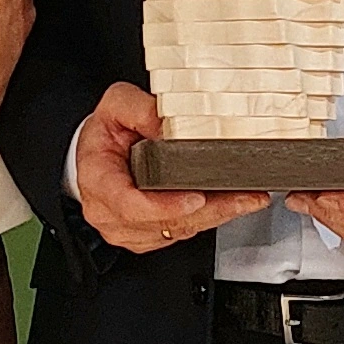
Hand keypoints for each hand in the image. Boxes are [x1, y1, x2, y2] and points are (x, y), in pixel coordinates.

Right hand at [74, 81, 268, 254]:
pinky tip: (231, 205)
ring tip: (247, 199)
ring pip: (178, 230)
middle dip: (210, 210)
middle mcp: (111, 215)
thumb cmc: (103, 135)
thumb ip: (140, 110)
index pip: (130, 205)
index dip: (165, 207)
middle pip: (165, 222)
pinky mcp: (147, 237)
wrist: (95, 154)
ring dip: (216, 216)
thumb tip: (168, 125)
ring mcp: (129, 230)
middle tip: (243, 197)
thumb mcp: (114, 107)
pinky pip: (181, 232)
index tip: (196, 200)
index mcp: (98, 183)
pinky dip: (208, 220)